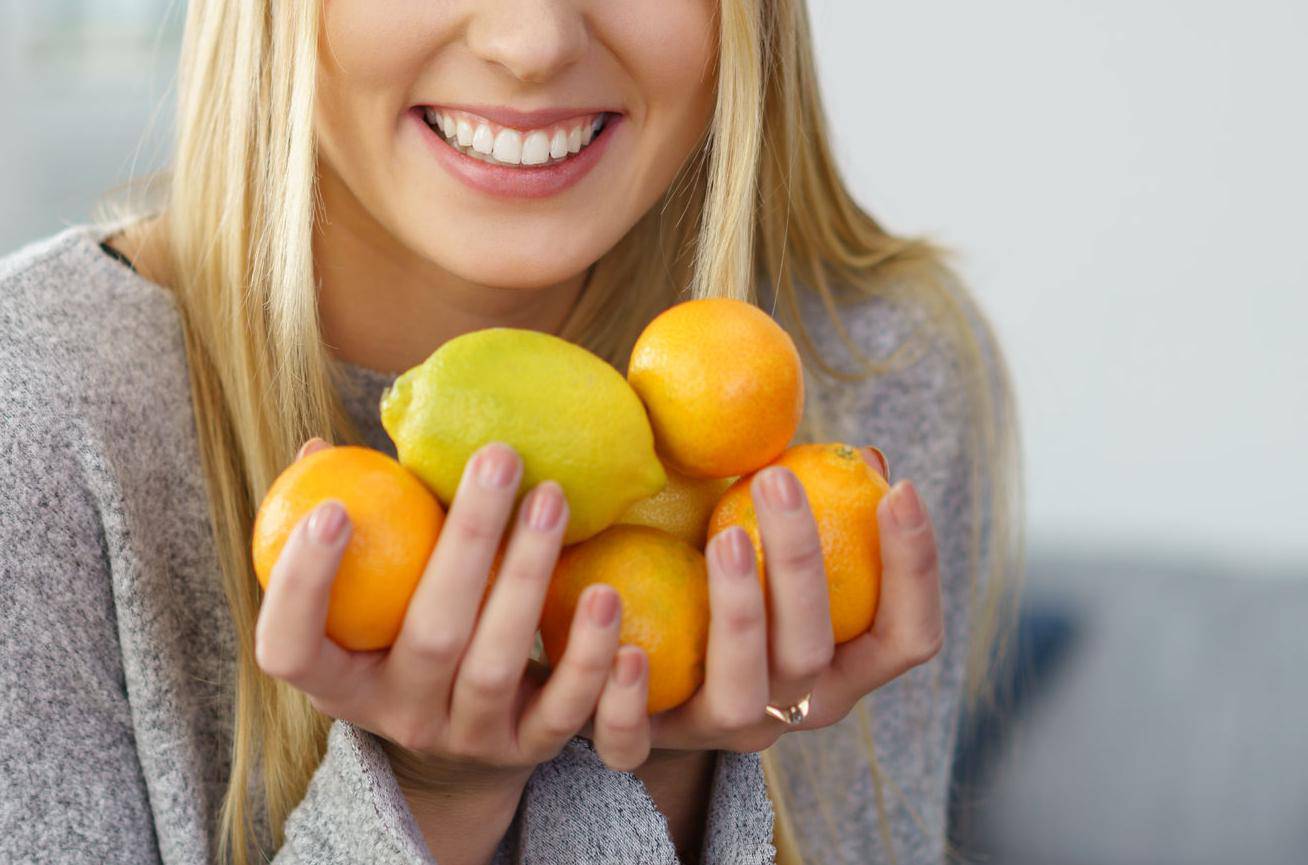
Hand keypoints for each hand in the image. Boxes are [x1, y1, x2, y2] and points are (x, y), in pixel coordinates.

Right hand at [253, 439, 651, 783]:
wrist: (467, 737)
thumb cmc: (407, 629)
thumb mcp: (368, 595)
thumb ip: (348, 524)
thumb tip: (319, 445)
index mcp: (341, 680)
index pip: (293, 649)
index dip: (302, 588)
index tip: (333, 508)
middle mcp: (399, 715)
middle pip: (430, 635)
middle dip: (467, 539)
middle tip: (500, 456)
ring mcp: (467, 737)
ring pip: (496, 665)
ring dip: (528, 575)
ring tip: (552, 499)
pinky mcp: (530, 746)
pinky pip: (566, 707)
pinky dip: (589, 654)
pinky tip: (605, 595)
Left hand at [644, 446, 944, 753]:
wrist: (642, 663)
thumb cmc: (723, 579)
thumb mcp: (770, 544)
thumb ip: (816, 507)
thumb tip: (864, 456)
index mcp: (840, 668)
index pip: (907, 638)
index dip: (915, 571)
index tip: (901, 490)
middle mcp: (791, 707)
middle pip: (814, 651)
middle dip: (802, 565)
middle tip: (776, 479)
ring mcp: (721, 731)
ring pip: (741, 693)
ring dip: (738, 612)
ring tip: (725, 537)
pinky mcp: (647, 744)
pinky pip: (635, 739)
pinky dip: (630, 696)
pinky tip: (623, 645)